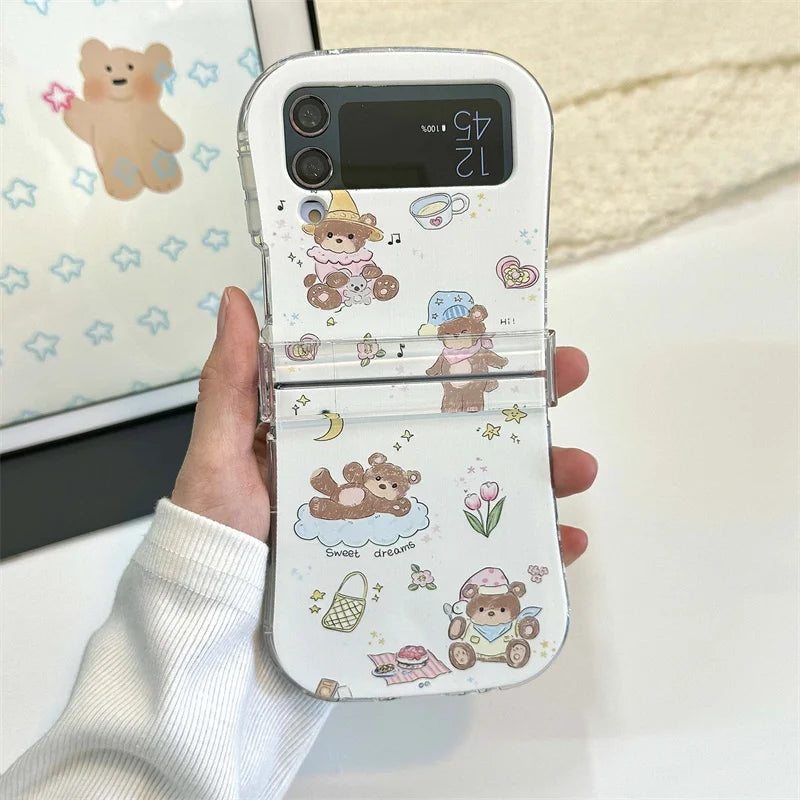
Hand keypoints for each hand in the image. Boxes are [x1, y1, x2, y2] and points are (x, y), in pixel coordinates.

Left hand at [171, 287, 595, 563]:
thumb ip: (232, 384)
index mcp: (344, 435)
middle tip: (566, 373)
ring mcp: (405, 523)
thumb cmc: (218, 542)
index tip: (505, 327)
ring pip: (485, 487)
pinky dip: (529, 550)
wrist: (222, 642)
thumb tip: (237, 300)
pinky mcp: (416, 571)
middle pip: (463, 428)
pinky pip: (482, 556)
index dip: (460, 354)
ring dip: (541, 472)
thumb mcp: (220, 456)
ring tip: (577, 466)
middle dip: (522, 400)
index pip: (411, 382)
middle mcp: (382, 474)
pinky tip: (562, 543)